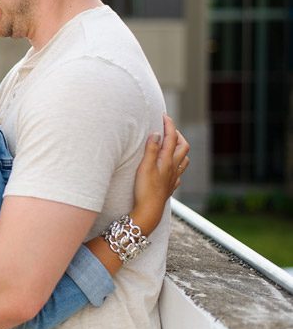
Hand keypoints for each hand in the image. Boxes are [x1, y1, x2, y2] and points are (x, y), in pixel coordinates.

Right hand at [131, 114, 189, 234]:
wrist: (149, 212)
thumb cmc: (145, 190)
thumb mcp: (144, 167)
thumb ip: (151, 149)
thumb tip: (157, 133)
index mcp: (167, 160)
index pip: (171, 138)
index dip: (169, 125)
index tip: (164, 116)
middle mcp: (173, 168)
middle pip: (183, 146)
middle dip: (177, 135)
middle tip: (167, 129)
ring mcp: (173, 178)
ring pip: (184, 160)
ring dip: (180, 149)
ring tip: (171, 145)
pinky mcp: (169, 187)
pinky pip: (178, 173)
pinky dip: (176, 166)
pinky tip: (170, 168)